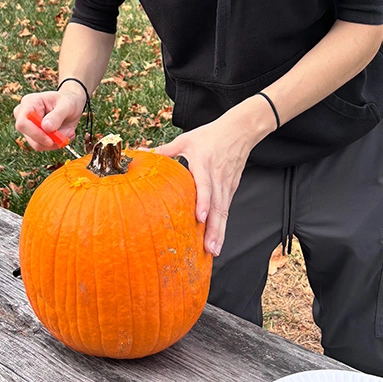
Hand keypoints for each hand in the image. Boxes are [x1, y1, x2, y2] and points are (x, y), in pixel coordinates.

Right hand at [14, 87, 84, 151]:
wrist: (71, 106)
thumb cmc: (68, 102)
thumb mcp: (67, 105)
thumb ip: (57, 115)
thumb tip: (46, 127)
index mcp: (29, 102)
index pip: (23, 123)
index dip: (35, 133)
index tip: (51, 140)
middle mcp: (23, 115)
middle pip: (28, 136)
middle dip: (47, 140)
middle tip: (64, 138)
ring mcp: (27, 127)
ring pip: (36, 144)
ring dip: (54, 142)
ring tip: (67, 133)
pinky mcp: (33, 136)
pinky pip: (42, 146)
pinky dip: (55, 144)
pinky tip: (63, 135)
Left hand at [154, 100, 271, 256]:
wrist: (239, 131)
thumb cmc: (211, 135)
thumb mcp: (186, 140)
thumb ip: (165, 150)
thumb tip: (143, 155)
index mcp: (204, 164)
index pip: (206, 185)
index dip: (203, 201)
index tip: (200, 217)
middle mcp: (217, 177)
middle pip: (217, 206)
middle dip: (214, 229)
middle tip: (208, 248)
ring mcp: (226, 185)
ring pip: (223, 211)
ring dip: (219, 232)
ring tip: (213, 250)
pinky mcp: (231, 188)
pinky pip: (226, 209)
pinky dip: (222, 226)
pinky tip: (217, 239)